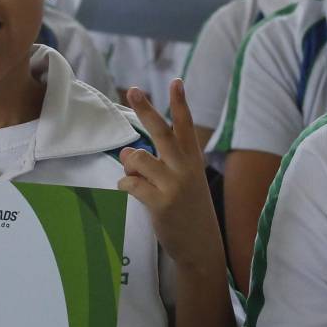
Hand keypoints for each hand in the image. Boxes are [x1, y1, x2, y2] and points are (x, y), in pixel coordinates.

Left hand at [115, 82, 223, 272]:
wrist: (201, 245)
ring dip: (128, 164)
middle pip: (161, 131)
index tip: (176, 81)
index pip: (186, 125)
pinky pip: (130, 183)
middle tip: (133, 89)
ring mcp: (174, 185)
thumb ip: (160, 163)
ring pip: (138, 158)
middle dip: (146, 109)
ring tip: (132, 174)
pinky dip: (124, 185)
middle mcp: (185, 168)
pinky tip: (129, 190)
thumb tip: (127, 153)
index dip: (180, 102)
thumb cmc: (188, 209)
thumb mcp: (185, 181)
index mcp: (192, 159)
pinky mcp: (161, 203)